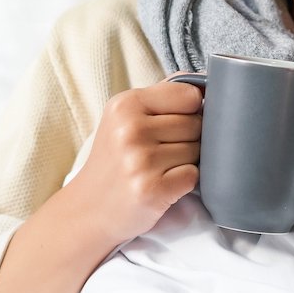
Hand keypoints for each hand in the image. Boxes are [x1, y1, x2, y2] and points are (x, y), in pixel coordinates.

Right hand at [65, 78, 202, 246]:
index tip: (174, 124)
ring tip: (160, 169)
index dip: (191, 110)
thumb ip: (163, 96)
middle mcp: (131, 129)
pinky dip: (184, 182)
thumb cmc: (114, 160)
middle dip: (189, 139)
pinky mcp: (152, 189)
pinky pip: (193, 175)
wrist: (88, 209)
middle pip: (196, 124)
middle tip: (162, 152)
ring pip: (197, 150)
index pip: (189, 95)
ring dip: (187, 162)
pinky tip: (163, 185)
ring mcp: (141, 161)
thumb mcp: (125, 118)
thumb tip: (205, 83)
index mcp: (126, 104)